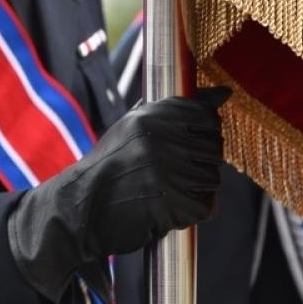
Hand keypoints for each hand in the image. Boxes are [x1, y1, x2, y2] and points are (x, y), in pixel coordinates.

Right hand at [7, 89, 225, 301]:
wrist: (79, 207)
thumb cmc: (108, 167)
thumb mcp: (133, 128)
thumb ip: (175, 111)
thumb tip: (223, 93)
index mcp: (150, 117)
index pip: (205, 116)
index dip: (201, 133)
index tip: (184, 143)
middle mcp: (161, 140)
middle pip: (213, 149)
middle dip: (196, 163)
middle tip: (165, 173)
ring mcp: (167, 172)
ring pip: (211, 179)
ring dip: (193, 188)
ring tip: (160, 190)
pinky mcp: (173, 203)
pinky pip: (205, 206)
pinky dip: (190, 211)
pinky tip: (164, 206)